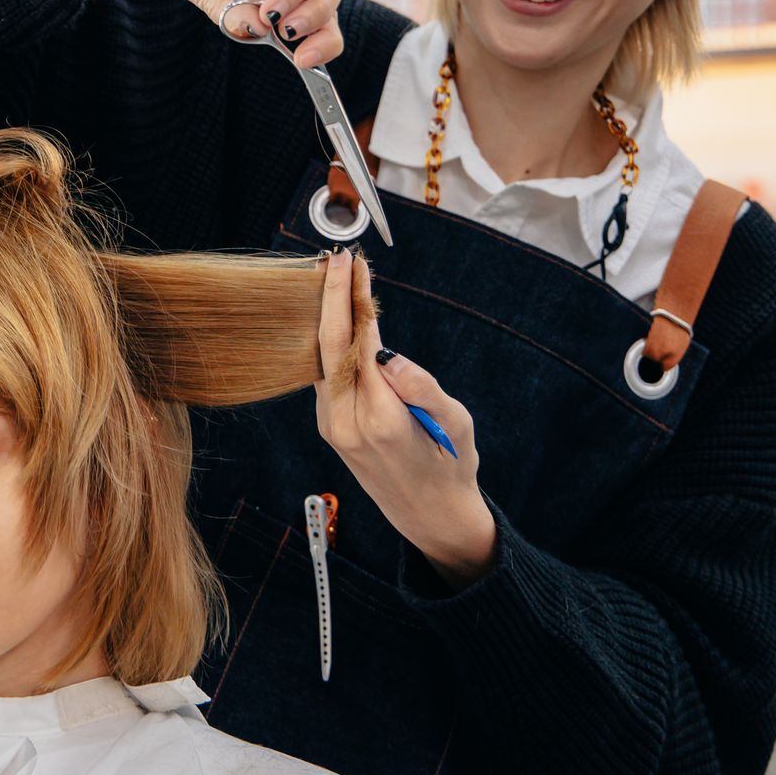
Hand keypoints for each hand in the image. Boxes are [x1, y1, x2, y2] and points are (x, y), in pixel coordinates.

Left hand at [314, 248, 495, 588]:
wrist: (431, 515)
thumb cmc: (451, 466)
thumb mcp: (454, 424)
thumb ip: (423, 388)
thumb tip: (389, 353)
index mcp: (379, 420)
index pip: (361, 344)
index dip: (357, 300)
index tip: (357, 265)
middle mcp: (346, 423)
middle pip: (329, 347)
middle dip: (330, 298)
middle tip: (336, 258)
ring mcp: (333, 427)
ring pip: (322, 360)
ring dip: (326, 317)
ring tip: (332, 276)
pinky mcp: (332, 427)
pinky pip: (325, 375)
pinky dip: (329, 342)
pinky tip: (336, 318)